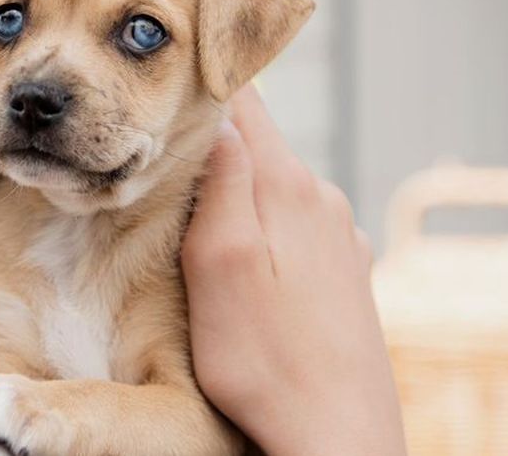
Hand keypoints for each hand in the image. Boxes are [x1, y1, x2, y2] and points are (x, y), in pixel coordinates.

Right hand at [182, 85, 405, 455]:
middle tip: (161, 169)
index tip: (164, 87)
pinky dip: (265, 233)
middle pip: (258, 144)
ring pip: (275, 188)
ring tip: (199, 232)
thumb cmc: (264, 361)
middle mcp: (323, 199)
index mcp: (288, 187)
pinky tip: (249, 273)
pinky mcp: (346, 271)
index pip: (244, 101)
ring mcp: (341, 236)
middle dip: (211, 148)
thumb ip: (221, 182)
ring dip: (239, 197)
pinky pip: (296, 228)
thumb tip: (218, 116)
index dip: (202, 86)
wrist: (338, 434)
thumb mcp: (219, 265)